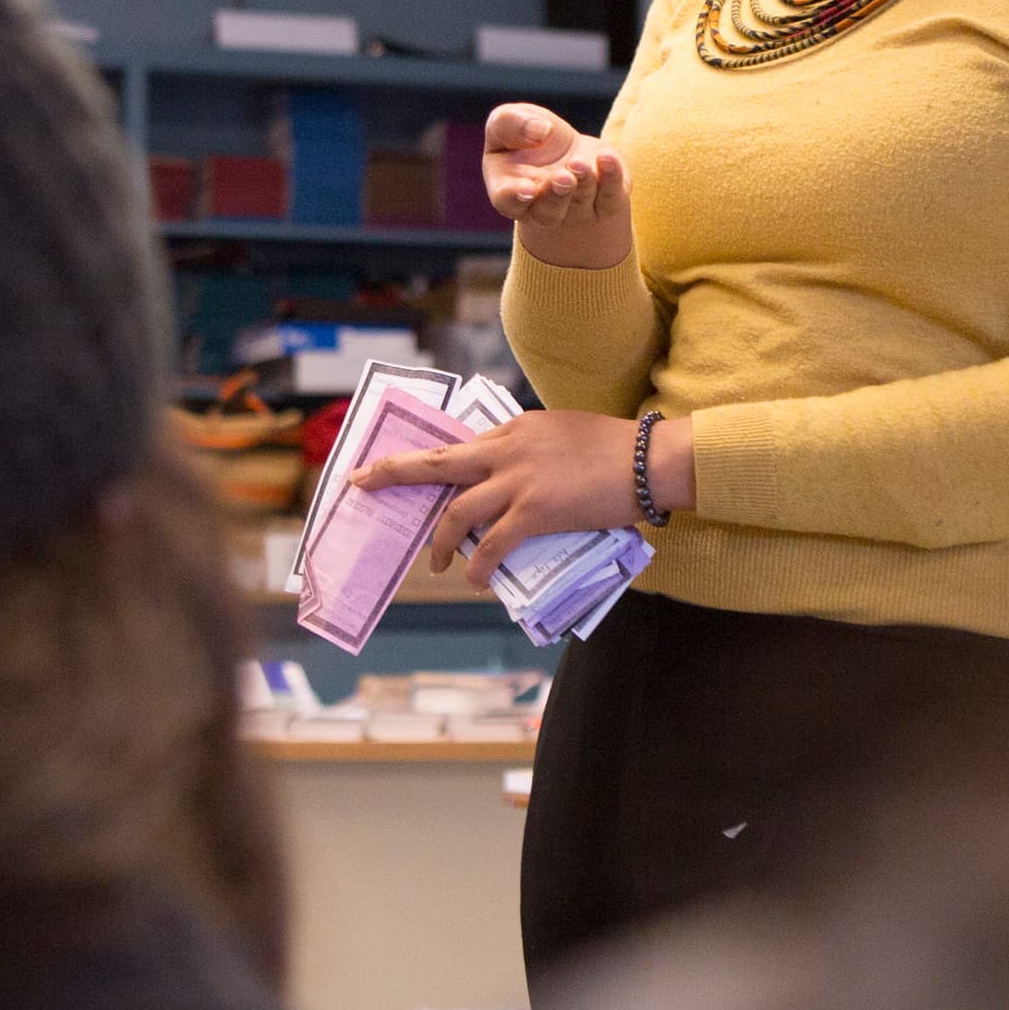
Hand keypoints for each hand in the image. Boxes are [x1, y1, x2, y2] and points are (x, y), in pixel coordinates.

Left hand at [350, 409, 691, 586]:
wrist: (646, 460)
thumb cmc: (616, 448)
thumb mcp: (563, 432)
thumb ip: (534, 450)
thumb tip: (518, 475)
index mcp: (514, 430)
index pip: (460, 446)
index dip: (428, 461)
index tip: (405, 469)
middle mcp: (506, 451)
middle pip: (436, 462)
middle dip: (393, 472)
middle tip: (362, 481)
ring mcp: (517, 481)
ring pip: (457, 511)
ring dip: (438, 541)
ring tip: (434, 563)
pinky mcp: (535, 512)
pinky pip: (492, 544)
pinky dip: (476, 565)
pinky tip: (473, 579)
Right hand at [485, 103, 632, 271]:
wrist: (567, 150)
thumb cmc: (527, 137)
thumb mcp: (507, 122)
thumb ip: (509, 123)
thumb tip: (540, 130)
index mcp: (508, 190)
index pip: (507, 201)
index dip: (515, 197)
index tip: (527, 189)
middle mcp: (541, 208)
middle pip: (547, 212)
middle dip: (556, 195)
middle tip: (563, 177)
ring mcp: (576, 208)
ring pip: (579, 202)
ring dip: (582, 183)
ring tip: (580, 163)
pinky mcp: (605, 200)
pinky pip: (610, 194)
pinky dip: (611, 177)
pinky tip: (606, 158)